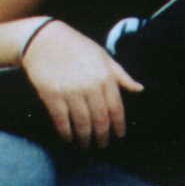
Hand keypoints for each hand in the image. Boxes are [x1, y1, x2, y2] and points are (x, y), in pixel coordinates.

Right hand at [22, 19, 144, 148]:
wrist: (44, 40)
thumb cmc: (78, 48)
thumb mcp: (104, 57)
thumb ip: (121, 75)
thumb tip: (139, 89)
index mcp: (105, 77)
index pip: (116, 108)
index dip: (118, 125)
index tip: (119, 135)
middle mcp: (90, 86)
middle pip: (100, 119)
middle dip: (102, 135)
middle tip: (102, 144)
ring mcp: (70, 92)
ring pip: (82, 123)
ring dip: (85, 138)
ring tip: (86, 145)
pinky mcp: (52, 96)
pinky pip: (61, 120)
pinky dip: (66, 132)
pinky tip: (69, 138)